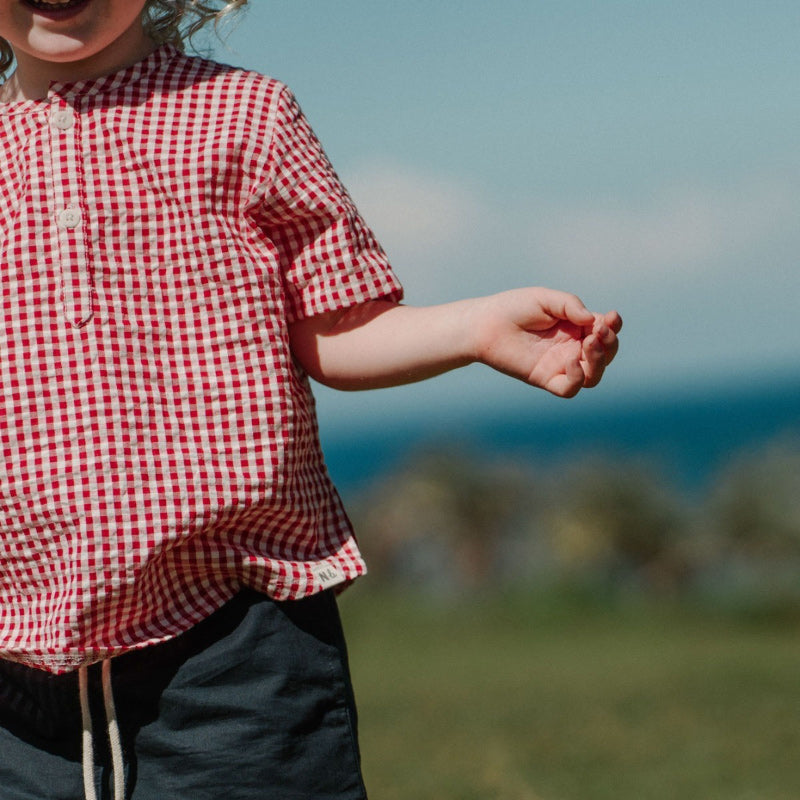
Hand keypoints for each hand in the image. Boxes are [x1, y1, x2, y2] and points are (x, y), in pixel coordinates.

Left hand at [470, 288, 620, 397]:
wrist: (485, 324)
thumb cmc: (514, 307)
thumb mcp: (546, 299)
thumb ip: (571, 305)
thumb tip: (593, 321)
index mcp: (576, 327)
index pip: (605, 332)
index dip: (614, 326)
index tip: (611, 316)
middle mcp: (572, 348)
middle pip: (605, 355)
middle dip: (610, 343)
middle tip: (599, 331)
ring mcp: (559, 365)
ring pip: (593, 375)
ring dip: (600, 361)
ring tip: (590, 342)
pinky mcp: (545, 379)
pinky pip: (570, 388)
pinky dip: (577, 377)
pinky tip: (570, 359)